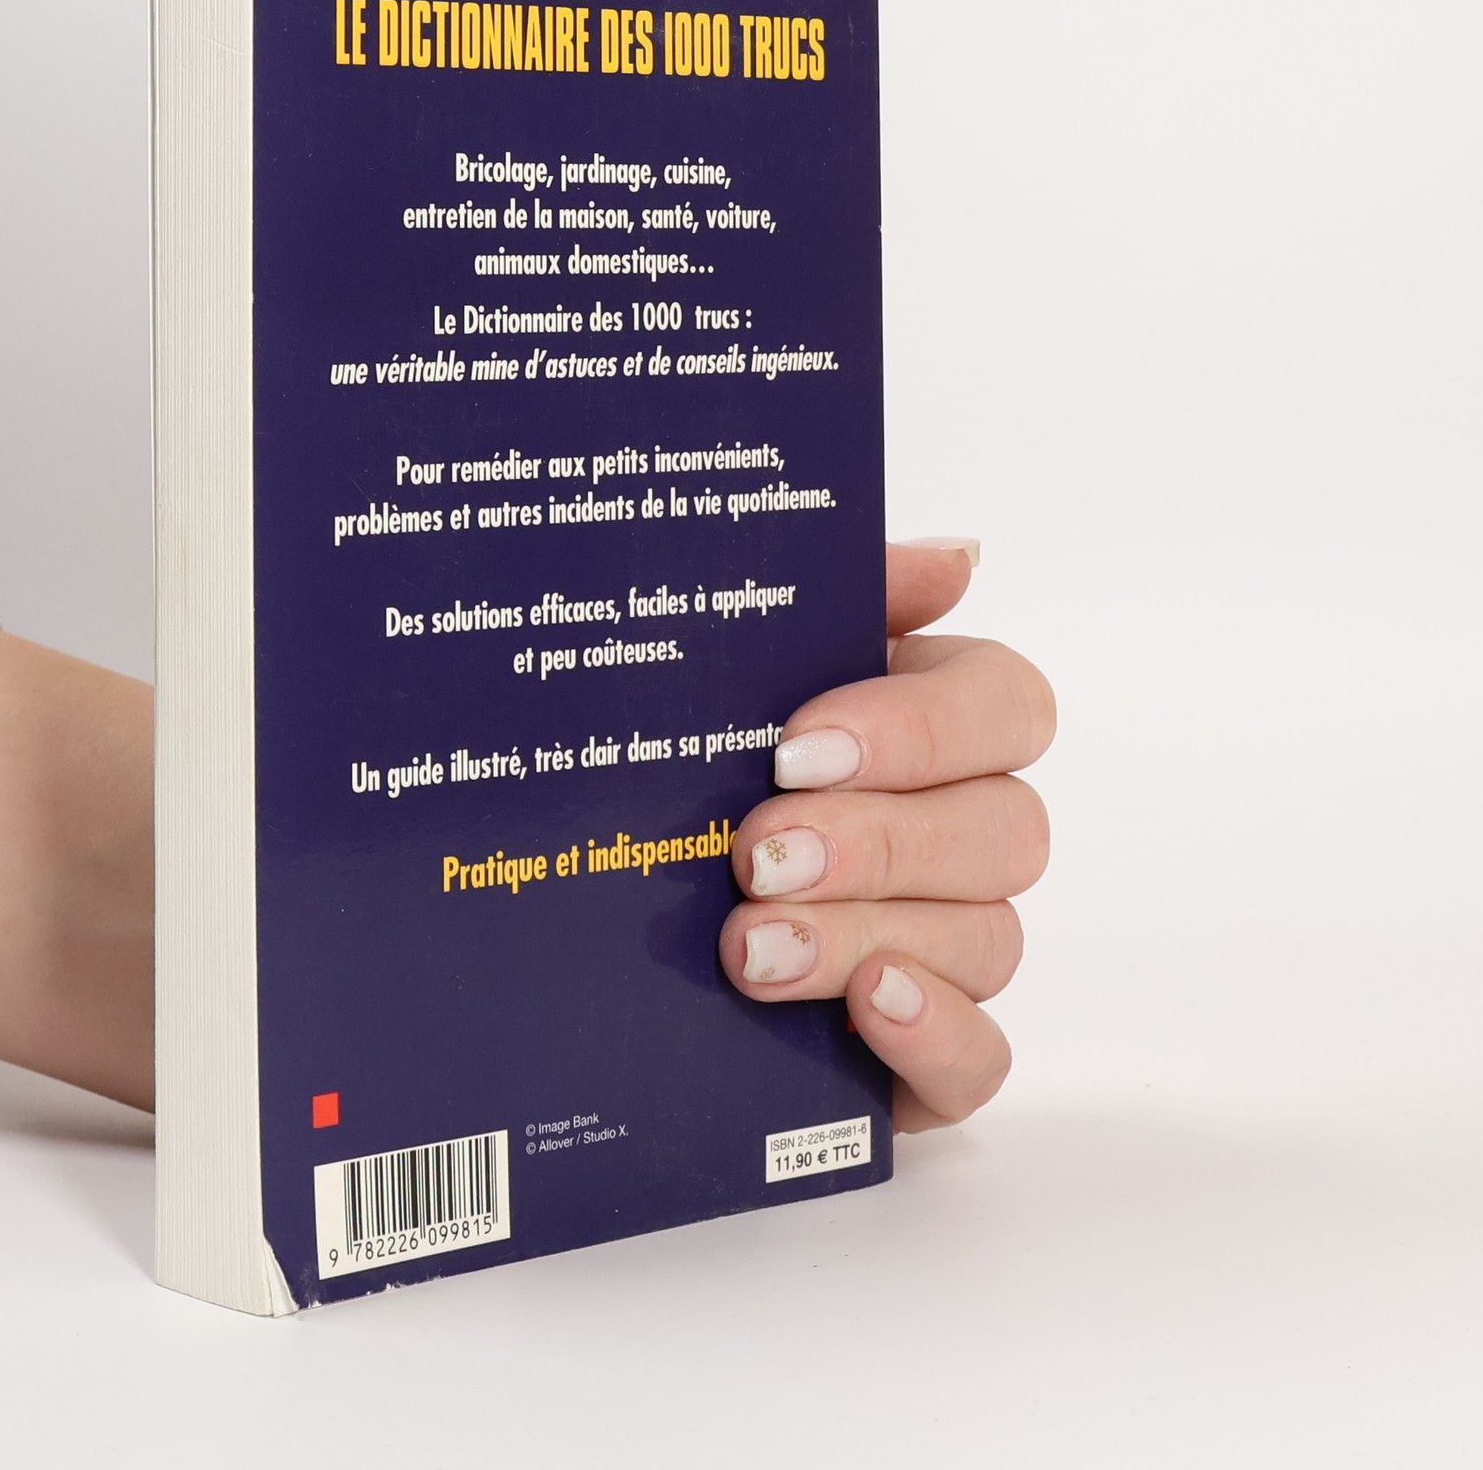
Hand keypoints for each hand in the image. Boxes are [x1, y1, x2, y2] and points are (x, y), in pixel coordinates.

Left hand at [719, 540, 1054, 1131]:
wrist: (616, 926)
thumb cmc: (697, 775)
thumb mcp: (740, 674)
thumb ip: (841, 603)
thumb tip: (957, 558)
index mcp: (934, 726)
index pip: (1005, 705)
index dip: (919, 728)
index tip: (794, 748)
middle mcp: (965, 834)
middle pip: (1002, 830)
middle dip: (874, 841)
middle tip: (753, 856)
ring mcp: (956, 950)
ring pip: (984, 941)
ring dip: (862, 936)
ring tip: (746, 948)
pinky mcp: (930, 1060)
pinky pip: (983, 1062)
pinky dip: (935, 1034)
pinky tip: (869, 1005)